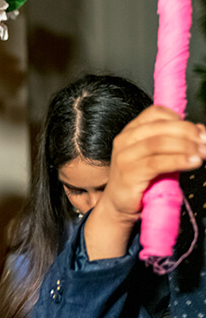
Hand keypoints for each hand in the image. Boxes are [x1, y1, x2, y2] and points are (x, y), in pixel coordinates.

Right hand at [100, 105, 205, 220]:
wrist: (119, 205)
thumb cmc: (141, 179)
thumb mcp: (158, 156)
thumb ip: (175, 143)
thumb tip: (202, 132)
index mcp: (131, 131)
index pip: (155, 113)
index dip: (179, 118)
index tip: (198, 131)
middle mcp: (124, 140)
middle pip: (160, 127)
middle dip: (188, 132)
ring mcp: (124, 156)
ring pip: (158, 142)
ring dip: (186, 146)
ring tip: (204, 154)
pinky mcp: (128, 173)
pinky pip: (157, 163)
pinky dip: (179, 160)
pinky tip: (194, 162)